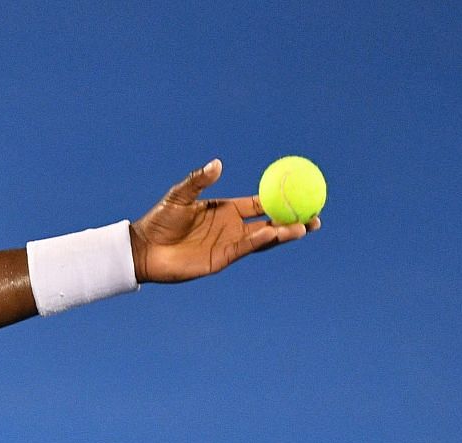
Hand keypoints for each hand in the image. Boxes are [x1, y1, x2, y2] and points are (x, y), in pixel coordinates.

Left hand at [129, 159, 317, 283]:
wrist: (145, 248)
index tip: (302, 193)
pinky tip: (274, 232)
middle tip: (316, 216)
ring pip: (264, 238)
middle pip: (271, 223)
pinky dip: (260, 241)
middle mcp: (233, 227)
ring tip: (305, 227)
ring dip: (284, 233)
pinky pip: (245, 248)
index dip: (282, 199)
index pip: (261, 203)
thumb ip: (198, 180)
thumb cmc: (160, 219)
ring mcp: (229, 244)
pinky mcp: (221, 259)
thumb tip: (217, 163)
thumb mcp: (180, 195)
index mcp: (228, 209)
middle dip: (294, 220)